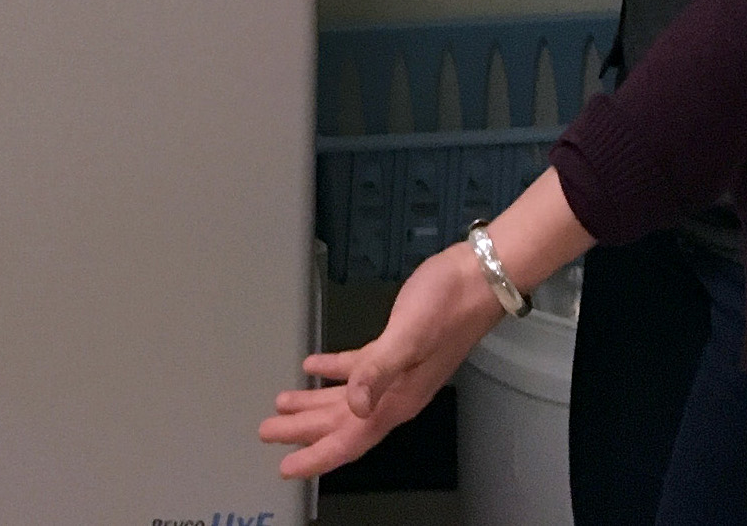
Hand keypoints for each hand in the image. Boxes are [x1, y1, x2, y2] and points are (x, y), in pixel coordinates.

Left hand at [257, 243, 502, 480]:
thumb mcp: (409, 336)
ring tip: (282, 404)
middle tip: (268, 432)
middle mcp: (395, 394)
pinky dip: (333, 371)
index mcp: (397, 399)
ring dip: (314, 404)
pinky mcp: (396, 348)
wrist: (478, 278)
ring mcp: (397, 373)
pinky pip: (357, 369)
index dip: (317, 456)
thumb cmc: (446, 306)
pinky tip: (313, 366)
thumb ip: (378, 370)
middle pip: (341, 423)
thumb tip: (353, 407)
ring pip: (346, 400)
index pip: (350, 439)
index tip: (286, 467)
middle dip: (304, 431)